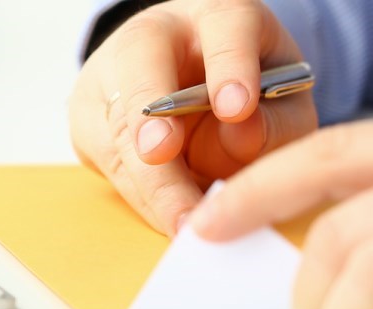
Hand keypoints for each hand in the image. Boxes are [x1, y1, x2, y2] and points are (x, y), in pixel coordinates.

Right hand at [68, 0, 316, 234]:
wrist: (196, 87)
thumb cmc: (251, 90)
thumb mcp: (284, 100)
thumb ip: (276, 120)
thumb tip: (241, 137)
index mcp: (213, 14)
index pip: (222, 26)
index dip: (229, 66)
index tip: (238, 108)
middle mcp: (150, 36)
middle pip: (142, 71)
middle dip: (151, 122)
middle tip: (167, 159)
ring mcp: (108, 76)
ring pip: (116, 128)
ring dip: (149, 182)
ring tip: (184, 222)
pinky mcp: (88, 122)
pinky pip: (109, 164)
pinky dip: (142, 197)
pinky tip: (170, 219)